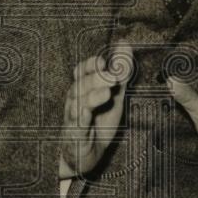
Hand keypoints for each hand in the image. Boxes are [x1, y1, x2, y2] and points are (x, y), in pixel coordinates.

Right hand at [59, 43, 133, 177]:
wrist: (86, 155)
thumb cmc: (98, 122)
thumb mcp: (114, 95)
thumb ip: (120, 70)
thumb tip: (125, 42)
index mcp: (82, 89)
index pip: (81, 71)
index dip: (90, 65)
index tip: (103, 60)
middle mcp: (75, 100)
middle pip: (80, 85)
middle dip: (95, 78)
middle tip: (112, 76)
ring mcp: (73, 118)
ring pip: (77, 103)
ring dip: (91, 95)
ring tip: (107, 91)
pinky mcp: (75, 136)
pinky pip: (76, 124)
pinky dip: (82, 117)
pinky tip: (89, 112)